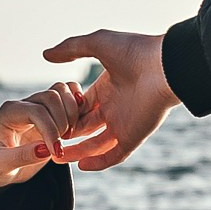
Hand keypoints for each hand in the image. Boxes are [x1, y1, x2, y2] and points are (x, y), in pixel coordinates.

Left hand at [0, 77, 104, 186]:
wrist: (1, 165)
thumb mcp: (2, 165)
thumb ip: (22, 156)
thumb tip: (45, 149)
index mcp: (9, 113)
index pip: (36, 111)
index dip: (50, 130)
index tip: (56, 152)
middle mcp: (24, 103)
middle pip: (51, 96)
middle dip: (62, 121)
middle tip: (61, 146)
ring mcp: (38, 103)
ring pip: (62, 89)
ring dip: (72, 112)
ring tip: (68, 136)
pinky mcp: (51, 108)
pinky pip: (69, 92)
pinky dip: (78, 105)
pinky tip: (77, 125)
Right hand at [38, 28, 174, 170]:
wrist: (164, 66)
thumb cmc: (134, 51)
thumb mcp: (96, 43)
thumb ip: (70, 49)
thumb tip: (46, 54)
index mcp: (107, 87)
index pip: (80, 106)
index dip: (64, 113)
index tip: (47, 119)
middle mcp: (114, 106)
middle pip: (85, 127)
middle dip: (66, 135)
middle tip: (46, 141)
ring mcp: (124, 123)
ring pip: (96, 144)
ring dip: (77, 153)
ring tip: (56, 158)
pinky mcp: (133, 135)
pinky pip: (114, 155)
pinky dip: (99, 162)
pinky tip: (81, 166)